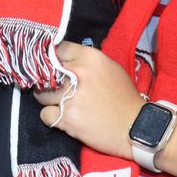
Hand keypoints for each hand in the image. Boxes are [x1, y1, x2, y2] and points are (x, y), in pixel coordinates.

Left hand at [31, 42, 144, 158]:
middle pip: (45, 72)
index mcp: (90, 57)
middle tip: (55, 88)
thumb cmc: (124, 97)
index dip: (54, 59)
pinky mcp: (66, 118)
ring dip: (48, 99)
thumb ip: (87, 62)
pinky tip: (63, 118)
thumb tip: (66, 61)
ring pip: (41, 94)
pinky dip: (51, 117)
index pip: (58, 50)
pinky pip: (45, 114)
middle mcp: (77, 73)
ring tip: (61, 104)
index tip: (55, 67)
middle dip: (48, 80)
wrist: (135, 127)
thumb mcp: (111, 68)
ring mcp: (70, 96)